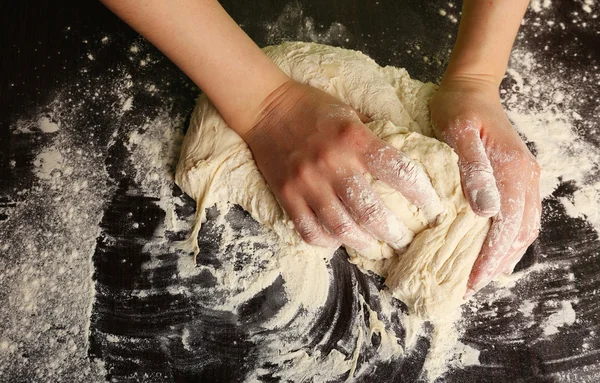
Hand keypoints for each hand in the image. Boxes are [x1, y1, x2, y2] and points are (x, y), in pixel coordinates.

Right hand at [244, 80, 444, 253]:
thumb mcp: (350, 110)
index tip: (434, 209)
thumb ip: (373, 136)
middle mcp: (332, 164)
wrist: (265, 106)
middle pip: (371, 212)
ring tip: (377, 249)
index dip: (422, 195)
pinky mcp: (286, 195)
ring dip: (365, 244)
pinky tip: (338, 242)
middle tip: (406, 240)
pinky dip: (326, 242)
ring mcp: (307, 183)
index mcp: (354, 139)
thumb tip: (398, 161)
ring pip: (341, 228)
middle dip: (395, 233)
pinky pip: (308, 230)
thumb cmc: (312, 106)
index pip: (398, 171)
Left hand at [429, 78, 540, 297]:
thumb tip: (487, 210)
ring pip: (524, 228)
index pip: (507, 227)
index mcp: (513, 171)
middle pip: (520, 234)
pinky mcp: (516, 177)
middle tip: (469, 288)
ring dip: (504, 256)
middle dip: (496, 265)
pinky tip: (489, 249)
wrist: (471, 86)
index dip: (490, 258)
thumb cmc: (459, 107)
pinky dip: (508, 239)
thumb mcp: (457, 132)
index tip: (470, 282)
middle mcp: (526, 179)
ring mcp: (524, 178)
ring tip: (478, 276)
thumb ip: (473, 169)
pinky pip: (519, 216)